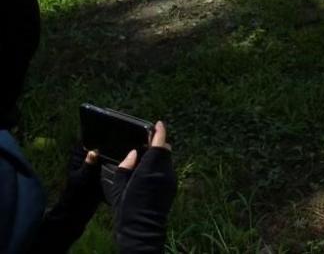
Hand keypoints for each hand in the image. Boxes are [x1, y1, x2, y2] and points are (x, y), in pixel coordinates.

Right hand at [111, 121, 175, 251]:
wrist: (142, 231)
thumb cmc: (127, 210)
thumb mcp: (119, 188)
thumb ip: (125, 167)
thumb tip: (133, 153)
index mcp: (150, 170)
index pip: (159, 145)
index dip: (159, 132)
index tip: (158, 123)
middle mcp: (164, 173)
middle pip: (165, 151)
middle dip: (157, 145)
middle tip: (145, 143)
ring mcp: (170, 180)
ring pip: (167, 160)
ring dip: (158, 156)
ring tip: (144, 159)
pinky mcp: (172, 187)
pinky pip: (167, 170)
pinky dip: (160, 166)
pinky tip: (148, 172)